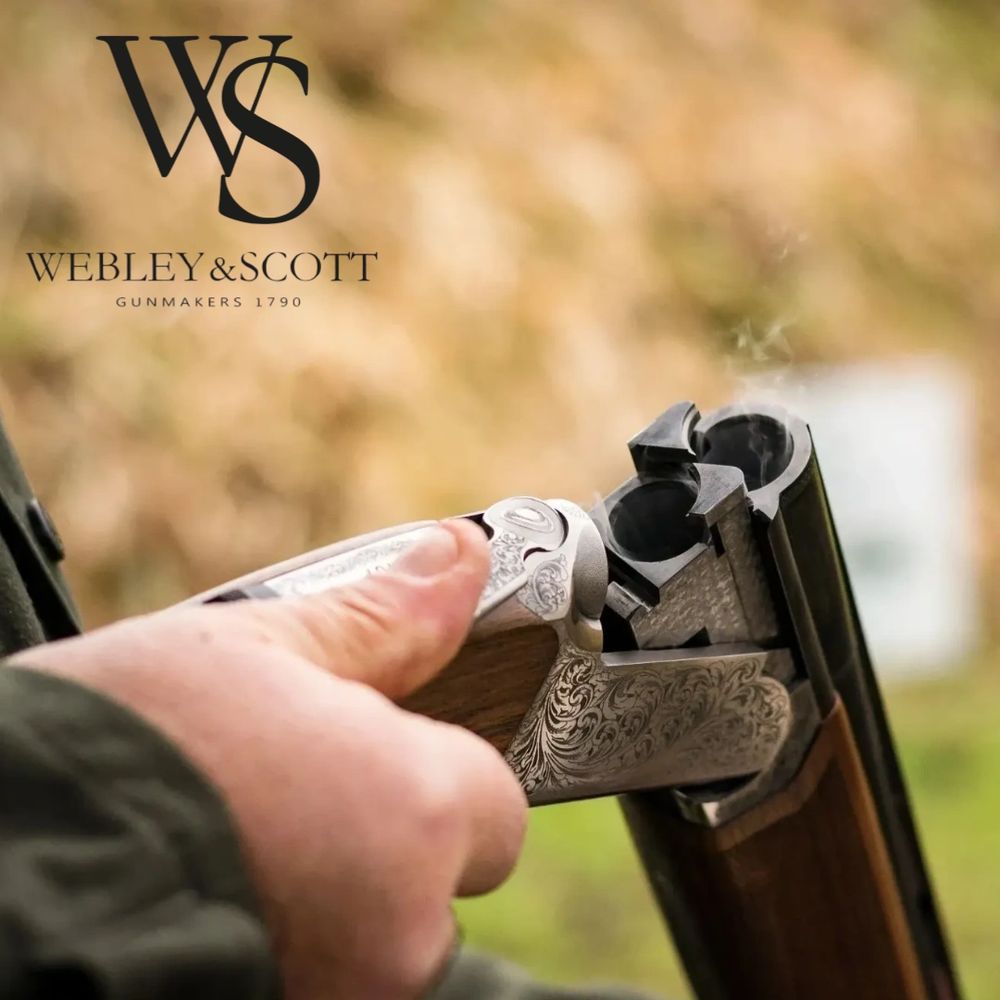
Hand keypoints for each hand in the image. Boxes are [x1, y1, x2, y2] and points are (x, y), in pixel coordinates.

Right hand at [12, 519, 525, 999]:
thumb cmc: (119, 749)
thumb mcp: (252, 652)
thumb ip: (380, 618)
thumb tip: (458, 559)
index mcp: (413, 815)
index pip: (497, 799)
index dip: (441, 768)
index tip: (379, 745)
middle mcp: (400, 933)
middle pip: (441, 877)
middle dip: (386, 834)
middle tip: (293, 791)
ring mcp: (344, 997)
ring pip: (382, 936)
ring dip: (335, 891)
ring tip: (240, 841)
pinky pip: (327, 973)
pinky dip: (291, 936)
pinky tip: (219, 892)